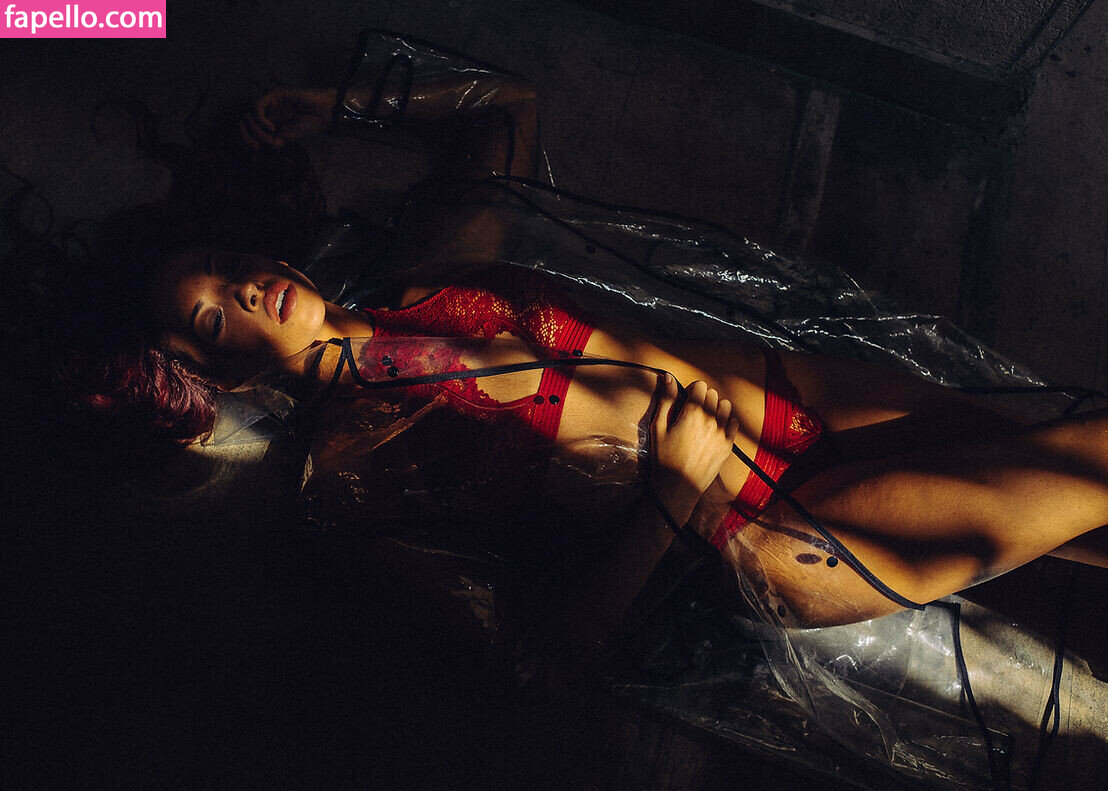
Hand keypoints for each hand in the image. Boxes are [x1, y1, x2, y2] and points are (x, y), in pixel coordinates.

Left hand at [240, 87, 336, 149]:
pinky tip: (272, 128)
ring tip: (270, 138)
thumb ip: (276, 141)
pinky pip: (257, 107)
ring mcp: (269, 102)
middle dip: (246, 137)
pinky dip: (261, 120)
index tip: (253, 157)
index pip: (250, 130)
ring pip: (248, 115)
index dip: (247, 142)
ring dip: (256, 130)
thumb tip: (262, 150)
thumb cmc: (312, 123)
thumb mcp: (290, 136)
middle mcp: (267, 110)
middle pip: (243, 122)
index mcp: (270, 120)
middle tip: (256, 148)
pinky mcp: (273, 94)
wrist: (325, 112)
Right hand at [651, 376, 740, 525]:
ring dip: (715, 407)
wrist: (678, 488)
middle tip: (690, 412)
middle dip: (702, 398)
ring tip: (703, 419)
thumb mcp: (658, 428)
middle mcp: (711, 419)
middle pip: (712, 394)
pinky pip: (734, 422)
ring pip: (725, 406)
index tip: (683, 401)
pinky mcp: (728, 445)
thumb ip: (666, 400)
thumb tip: (669, 377)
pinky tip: (714, 429)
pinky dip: (726, 421)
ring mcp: (722, 433)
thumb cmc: (663, 458)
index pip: (700, 385)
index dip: (690, 391)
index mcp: (693, 413)